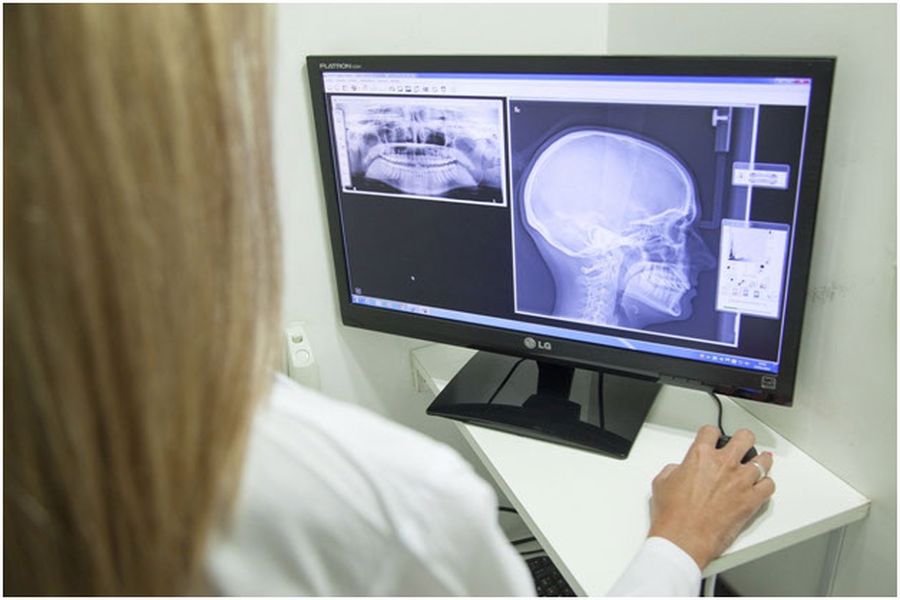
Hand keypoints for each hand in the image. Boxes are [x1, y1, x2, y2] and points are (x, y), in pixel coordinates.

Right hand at [648, 425, 774, 569]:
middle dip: (744, 439)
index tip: (713, 437)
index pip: (711, 431)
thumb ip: (674, 470)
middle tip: (742, 443)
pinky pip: (769, 486)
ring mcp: (740, 481)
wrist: (683, 537)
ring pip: (763, 461)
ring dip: (760, 461)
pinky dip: (766, 485)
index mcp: (700, 456)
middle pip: (744, 438)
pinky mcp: (751, 500)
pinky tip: (761, 486)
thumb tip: (680, 471)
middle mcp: (723, 464)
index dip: (711, 433)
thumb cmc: (673, 514)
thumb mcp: (661, 482)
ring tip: (759, 461)